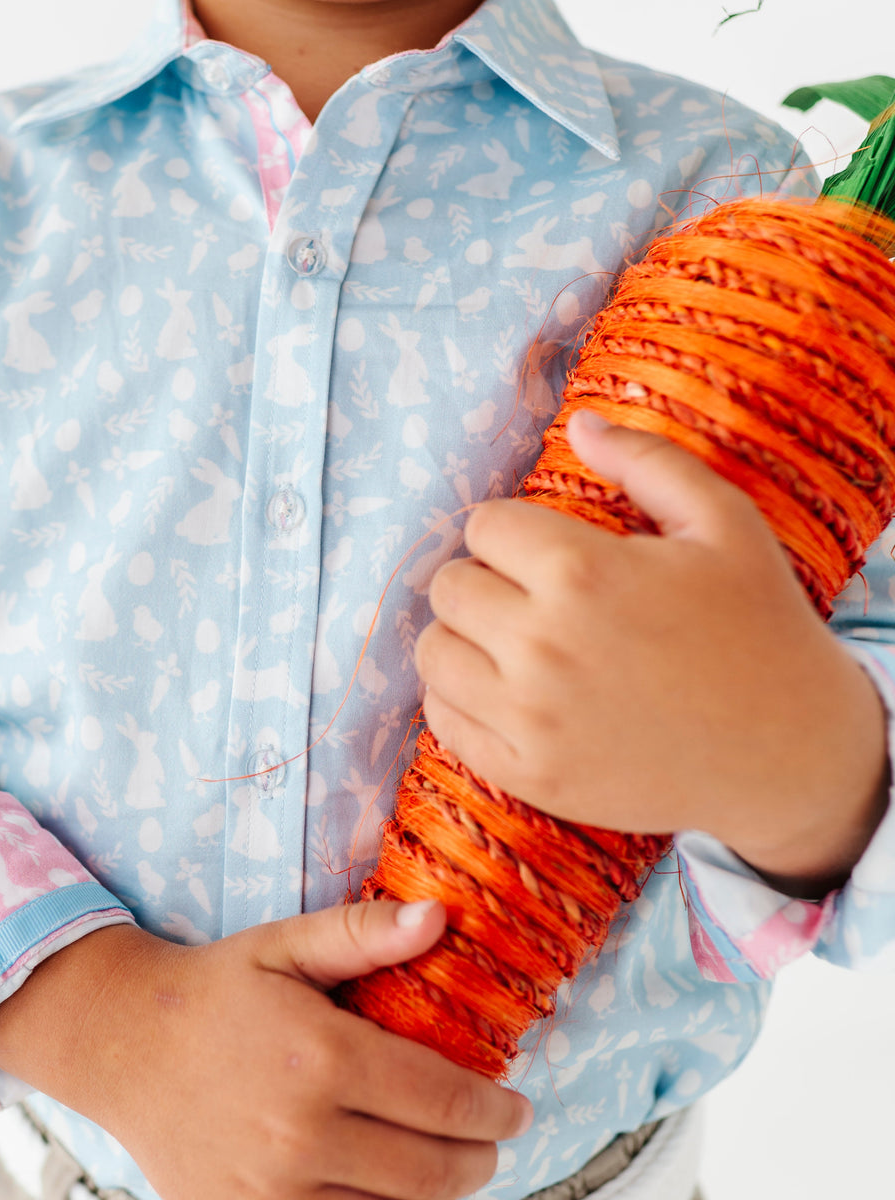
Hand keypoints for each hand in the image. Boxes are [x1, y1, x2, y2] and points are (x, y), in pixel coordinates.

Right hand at [0, 900, 531, 1199]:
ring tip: (445, 1158)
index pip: (442, 1101)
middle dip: (479, 1157)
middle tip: (490, 1137)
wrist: (122, 1044)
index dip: (495, 1111)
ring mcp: (272, 1190)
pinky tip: (381, 1181)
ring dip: (434, 1190)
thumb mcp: (284, 946)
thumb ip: (363, 933)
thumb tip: (439, 917)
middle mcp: (301, 1134)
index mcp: (320, 1059)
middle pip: (431, 1170)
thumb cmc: (210, 990)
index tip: (515, 1106)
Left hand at [416, 409, 889, 894]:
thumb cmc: (758, 628)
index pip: (483, 526)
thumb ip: (647, 462)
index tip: (541, 550)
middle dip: (483, 579)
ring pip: (432, 652)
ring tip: (508, 640)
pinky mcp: (526, 773)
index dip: (510, 531)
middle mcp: (541, 645)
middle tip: (526, 595)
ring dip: (461, 638)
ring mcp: (528, 717)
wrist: (789, 754)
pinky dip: (459, 699)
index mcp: (582, 573)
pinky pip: (442, 720)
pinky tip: (505, 692)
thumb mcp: (725, 524)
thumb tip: (580, 422)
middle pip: (448, 587)